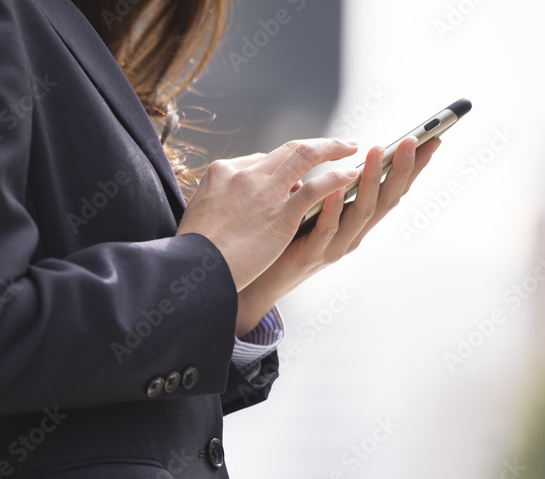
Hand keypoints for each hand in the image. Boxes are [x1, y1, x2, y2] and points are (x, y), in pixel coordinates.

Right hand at [176, 137, 361, 291]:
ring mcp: (264, 192)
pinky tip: (350, 175)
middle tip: (337, 144)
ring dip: (332, 148)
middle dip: (315, 144)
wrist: (193, 268)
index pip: (261, 160)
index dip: (282, 166)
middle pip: (287, 149)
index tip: (296, 174)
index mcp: (221, 172)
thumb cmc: (193, 249)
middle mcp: (245, 175)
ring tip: (351, 148)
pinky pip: (315, 188)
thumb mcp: (199, 211)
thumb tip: (242, 200)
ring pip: (305, 155)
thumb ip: (221, 199)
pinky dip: (335, 178)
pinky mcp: (280, 214)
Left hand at [234, 136, 440, 335]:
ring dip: (371, 181)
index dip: (412, 166)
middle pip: (386, 200)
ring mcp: (335, 247)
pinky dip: (334, 209)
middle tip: (411, 140)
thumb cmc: (286, 240)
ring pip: (361, 213)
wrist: (261, 281)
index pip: (392, 189)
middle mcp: (354, 234)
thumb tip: (334, 149)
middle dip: (401, 169)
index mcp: (357, 220)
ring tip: (377, 153)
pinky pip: (327, 229)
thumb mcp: (313, 208)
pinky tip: (337, 188)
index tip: (432, 138)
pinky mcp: (312, 255)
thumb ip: (326, 187)